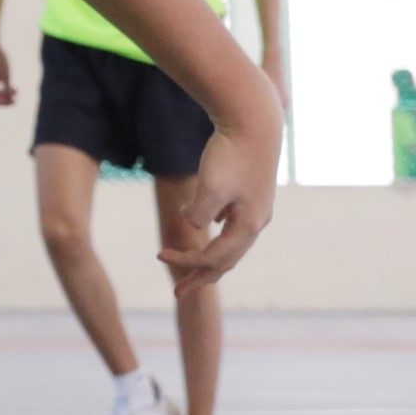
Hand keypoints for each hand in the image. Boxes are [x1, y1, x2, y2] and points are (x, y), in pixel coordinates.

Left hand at [162, 120, 274, 275]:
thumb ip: (200, 213)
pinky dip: (218, 235)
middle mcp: (256, 221)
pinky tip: (207, 230)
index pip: (215, 257)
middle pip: (228, 260)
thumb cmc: (230, 153)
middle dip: (202, 277)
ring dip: (211, 259)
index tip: (158, 256)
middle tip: (179, 294)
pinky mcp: (251, 193)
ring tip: (195, 271)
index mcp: (248, 225)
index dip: (187, 262)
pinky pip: (233, 224)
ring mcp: (256, 207)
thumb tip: (195, 225)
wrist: (254, 120)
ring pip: (232, 243)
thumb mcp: (211, 187)